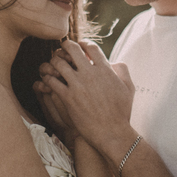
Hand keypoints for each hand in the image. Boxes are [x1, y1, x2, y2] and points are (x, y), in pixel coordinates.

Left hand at [39, 39, 136, 161]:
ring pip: (58, 63)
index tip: (79, 46)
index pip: (90, 46)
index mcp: (105, 69)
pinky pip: (51, 81)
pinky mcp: (68, 97)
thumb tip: (114, 62)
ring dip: (54, 62)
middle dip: (65, 46)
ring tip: (53, 65)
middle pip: (72, 49)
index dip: (83, 43)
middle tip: (62, 50)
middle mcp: (90, 73)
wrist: (112, 132)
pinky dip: (47, 78)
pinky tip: (48, 80)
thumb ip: (122, 70)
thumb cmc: (122, 112)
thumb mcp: (128, 87)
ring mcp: (78, 85)